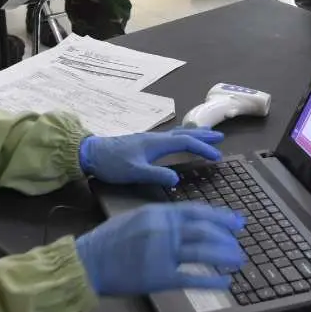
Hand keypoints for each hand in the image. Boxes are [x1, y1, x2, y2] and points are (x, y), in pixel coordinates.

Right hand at [74, 202, 245, 295]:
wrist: (88, 262)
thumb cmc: (108, 241)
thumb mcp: (134, 218)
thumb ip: (159, 219)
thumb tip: (183, 223)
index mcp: (157, 213)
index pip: (196, 211)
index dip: (220, 217)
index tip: (236, 221)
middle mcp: (163, 230)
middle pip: (204, 231)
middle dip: (226, 237)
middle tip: (239, 242)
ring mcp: (163, 253)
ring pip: (203, 253)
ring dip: (224, 256)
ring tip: (238, 260)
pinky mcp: (160, 277)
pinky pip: (192, 278)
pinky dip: (212, 280)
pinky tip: (225, 281)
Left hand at [80, 128, 223, 186]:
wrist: (90, 154)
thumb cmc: (111, 164)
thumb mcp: (134, 172)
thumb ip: (155, 174)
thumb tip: (177, 178)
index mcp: (155, 144)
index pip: (185, 143)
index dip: (202, 149)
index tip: (217, 156)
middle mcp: (154, 138)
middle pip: (184, 133)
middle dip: (203, 136)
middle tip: (220, 137)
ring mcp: (148, 139)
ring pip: (176, 133)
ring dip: (193, 134)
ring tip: (205, 134)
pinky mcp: (142, 142)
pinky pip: (169, 136)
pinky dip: (180, 136)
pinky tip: (178, 140)